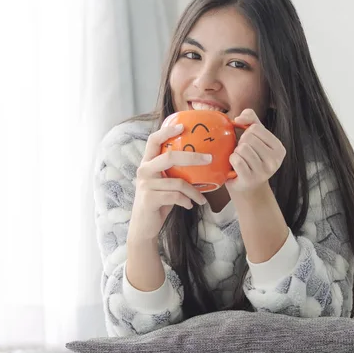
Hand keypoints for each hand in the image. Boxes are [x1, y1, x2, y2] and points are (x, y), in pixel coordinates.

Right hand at [128, 123, 210, 241]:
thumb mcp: (165, 183)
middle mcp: (144, 170)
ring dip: (194, 192)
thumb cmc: (159, 202)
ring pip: (177, 182)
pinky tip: (190, 205)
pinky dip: (187, 201)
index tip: (183, 126)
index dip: (167, 131)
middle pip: (169, 157)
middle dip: (192, 157)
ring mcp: (145, 184)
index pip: (153, 140)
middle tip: (210, 159)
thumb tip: (202, 161)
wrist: (144, 227)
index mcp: (147, 163)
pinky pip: (175, 196)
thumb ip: (174, 171)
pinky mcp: (149, 198)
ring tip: (202, 199)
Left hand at [226, 109, 285, 193]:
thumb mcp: (255, 136)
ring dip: (236, 152)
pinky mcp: (250, 179)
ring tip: (241, 160)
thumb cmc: (251, 158)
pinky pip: (236, 160)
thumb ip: (251, 119)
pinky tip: (235, 166)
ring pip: (242, 149)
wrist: (248, 186)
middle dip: (241, 143)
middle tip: (244, 154)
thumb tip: (239, 118)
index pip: (255, 128)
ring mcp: (264, 171)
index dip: (247, 133)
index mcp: (279, 148)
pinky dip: (232, 160)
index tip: (250, 144)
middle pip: (248, 138)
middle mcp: (275, 160)